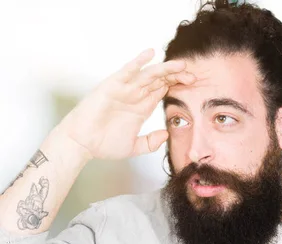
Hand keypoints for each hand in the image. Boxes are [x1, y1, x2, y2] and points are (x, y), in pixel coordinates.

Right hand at [55, 49, 195, 159]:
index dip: (177, 86)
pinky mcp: (112, 86)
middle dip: (177, 76)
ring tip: (181, 64)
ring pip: (149, 75)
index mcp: (141, 108)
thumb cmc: (103, 144)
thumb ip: (150, 142)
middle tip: (193, 75)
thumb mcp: (134, 146)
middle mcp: (135, 96)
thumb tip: (166, 135)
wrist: (81, 145)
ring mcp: (124, 90)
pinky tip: (150, 53)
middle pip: (160, 81)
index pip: (163, 91)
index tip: (193, 84)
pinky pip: (127, 71)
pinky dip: (138, 61)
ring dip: (165, 68)